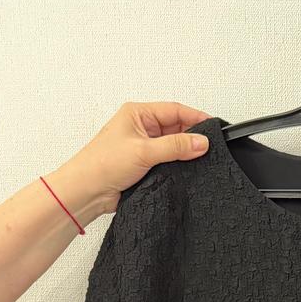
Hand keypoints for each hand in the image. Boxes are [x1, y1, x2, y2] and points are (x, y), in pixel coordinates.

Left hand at [50, 101, 211, 219]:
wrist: (87, 192)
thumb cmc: (101, 165)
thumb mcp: (143, 151)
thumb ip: (175, 147)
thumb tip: (201, 143)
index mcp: (137, 114)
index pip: (174, 110)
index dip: (195, 117)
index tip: (213, 127)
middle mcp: (141, 128)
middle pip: (176, 127)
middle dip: (191, 137)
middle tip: (207, 148)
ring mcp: (143, 147)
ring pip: (173, 146)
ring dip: (183, 154)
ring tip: (198, 160)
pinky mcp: (145, 165)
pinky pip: (168, 162)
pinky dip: (177, 166)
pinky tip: (185, 171)